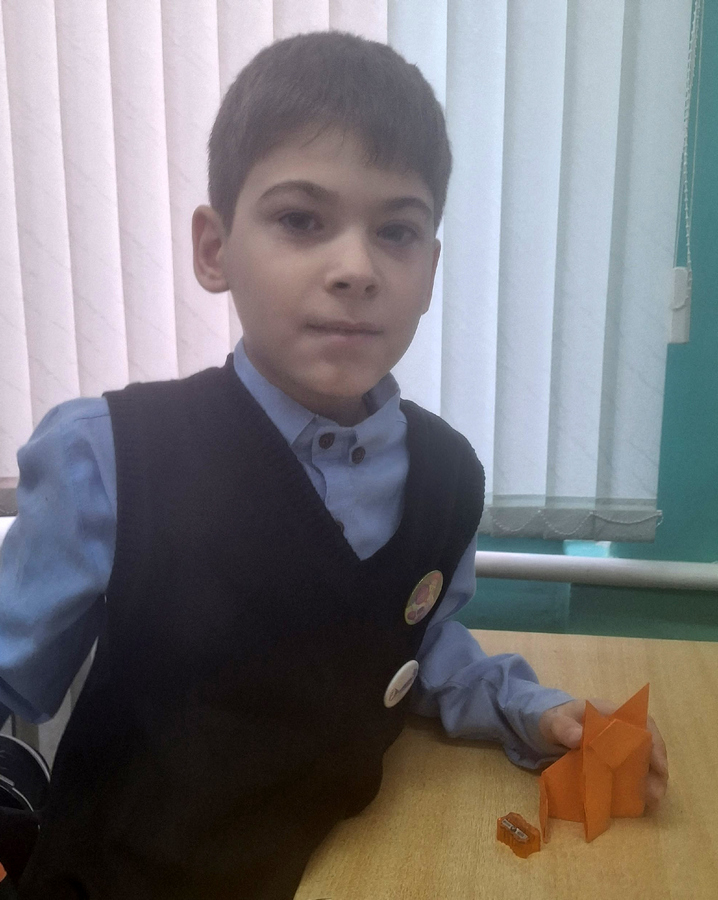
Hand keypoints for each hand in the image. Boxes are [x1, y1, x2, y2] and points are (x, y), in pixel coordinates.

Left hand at [538, 698, 668, 809]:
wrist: (548, 728)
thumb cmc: (554, 720)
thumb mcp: (554, 721)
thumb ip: (563, 727)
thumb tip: (578, 738)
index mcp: (611, 713)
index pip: (642, 724)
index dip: (655, 744)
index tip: (658, 766)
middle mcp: (622, 729)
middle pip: (650, 746)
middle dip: (657, 770)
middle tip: (656, 795)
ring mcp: (620, 745)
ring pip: (645, 761)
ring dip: (652, 781)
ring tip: (651, 803)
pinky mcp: (615, 761)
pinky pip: (632, 773)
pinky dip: (638, 786)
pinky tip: (639, 803)